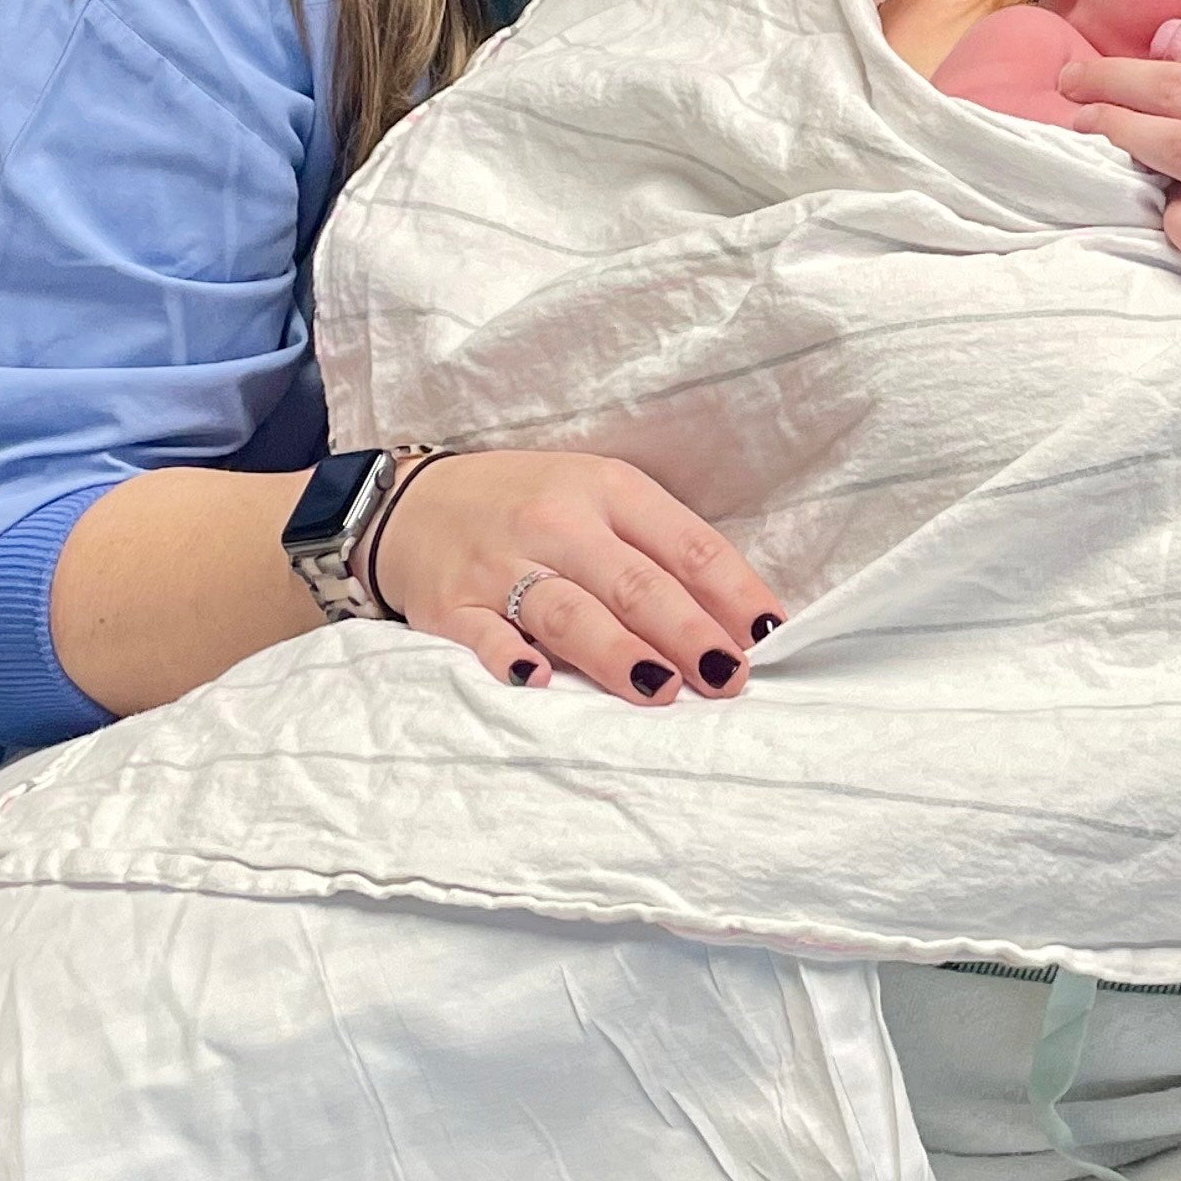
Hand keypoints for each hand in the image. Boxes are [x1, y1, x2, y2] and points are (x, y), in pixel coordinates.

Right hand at [368, 450, 783, 706]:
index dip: (733, 592)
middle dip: (687, 633)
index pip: (687, 543)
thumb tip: (738, 625)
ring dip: (618, 653)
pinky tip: (538, 681)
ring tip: (660, 689)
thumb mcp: (599, 501)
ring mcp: (503, 565)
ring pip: (570, 612)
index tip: (770, 638)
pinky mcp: (452, 605)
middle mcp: (559, 523)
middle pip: (636, 583)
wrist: (410, 504)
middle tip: (728, 678)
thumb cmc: (530, 507)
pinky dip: (510, 658)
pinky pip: (485, 635)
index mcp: (609, 490)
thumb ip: (661, 554)